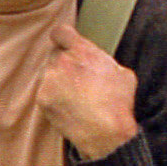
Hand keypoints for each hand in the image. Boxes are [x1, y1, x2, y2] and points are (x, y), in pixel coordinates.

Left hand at [36, 23, 138, 159]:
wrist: (105, 133)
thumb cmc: (118, 104)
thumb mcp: (124, 73)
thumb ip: (104, 60)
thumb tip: (100, 62)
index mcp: (81, 51)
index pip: (60, 32)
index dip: (64, 37)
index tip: (67, 43)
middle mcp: (61, 62)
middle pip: (55, 54)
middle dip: (65, 62)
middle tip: (78, 77)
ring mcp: (49, 81)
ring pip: (49, 74)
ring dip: (59, 80)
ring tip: (76, 96)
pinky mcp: (43, 99)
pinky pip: (46, 92)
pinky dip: (54, 97)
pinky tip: (70, 106)